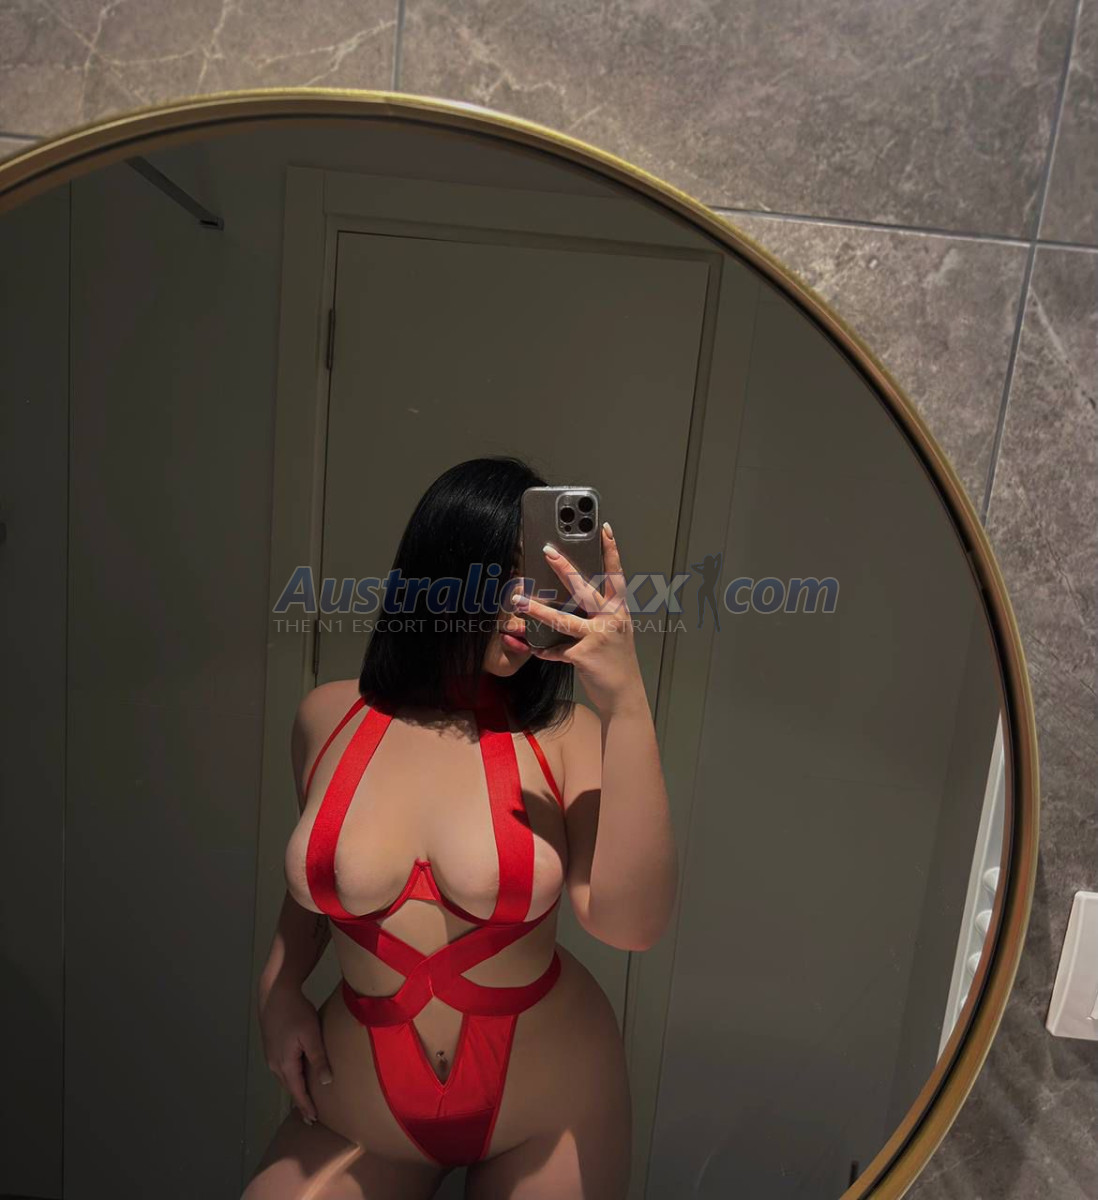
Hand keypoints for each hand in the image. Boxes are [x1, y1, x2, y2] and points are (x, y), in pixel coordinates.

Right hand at [258, 982, 332, 1125]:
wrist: (275, 993)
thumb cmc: (296, 1012)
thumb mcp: (311, 1034)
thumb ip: (318, 1058)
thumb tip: (326, 1082)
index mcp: (285, 1064)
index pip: (297, 1091)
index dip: (306, 1106)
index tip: (313, 1120)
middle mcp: (274, 1064)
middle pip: (289, 1087)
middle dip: (300, 1101)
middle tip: (310, 1116)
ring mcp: (271, 1056)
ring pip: (285, 1078)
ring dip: (295, 1089)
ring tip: (305, 1099)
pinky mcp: (271, 1047)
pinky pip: (282, 1069)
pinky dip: (291, 1077)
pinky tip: (297, 1076)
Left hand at [511, 522, 646, 716]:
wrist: (625, 696)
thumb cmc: (617, 664)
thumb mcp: (615, 634)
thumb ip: (599, 617)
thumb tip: (573, 603)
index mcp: (619, 611)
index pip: (616, 575)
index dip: (611, 551)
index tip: (605, 529)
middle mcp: (611, 620)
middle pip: (585, 589)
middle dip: (565, 569)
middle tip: (548, 550)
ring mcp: (599, 637)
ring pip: (564, 619)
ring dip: (538, 610)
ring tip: (518, 600)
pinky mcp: (585, 656)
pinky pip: (558, 650)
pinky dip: (546, 651)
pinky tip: (537, 649)